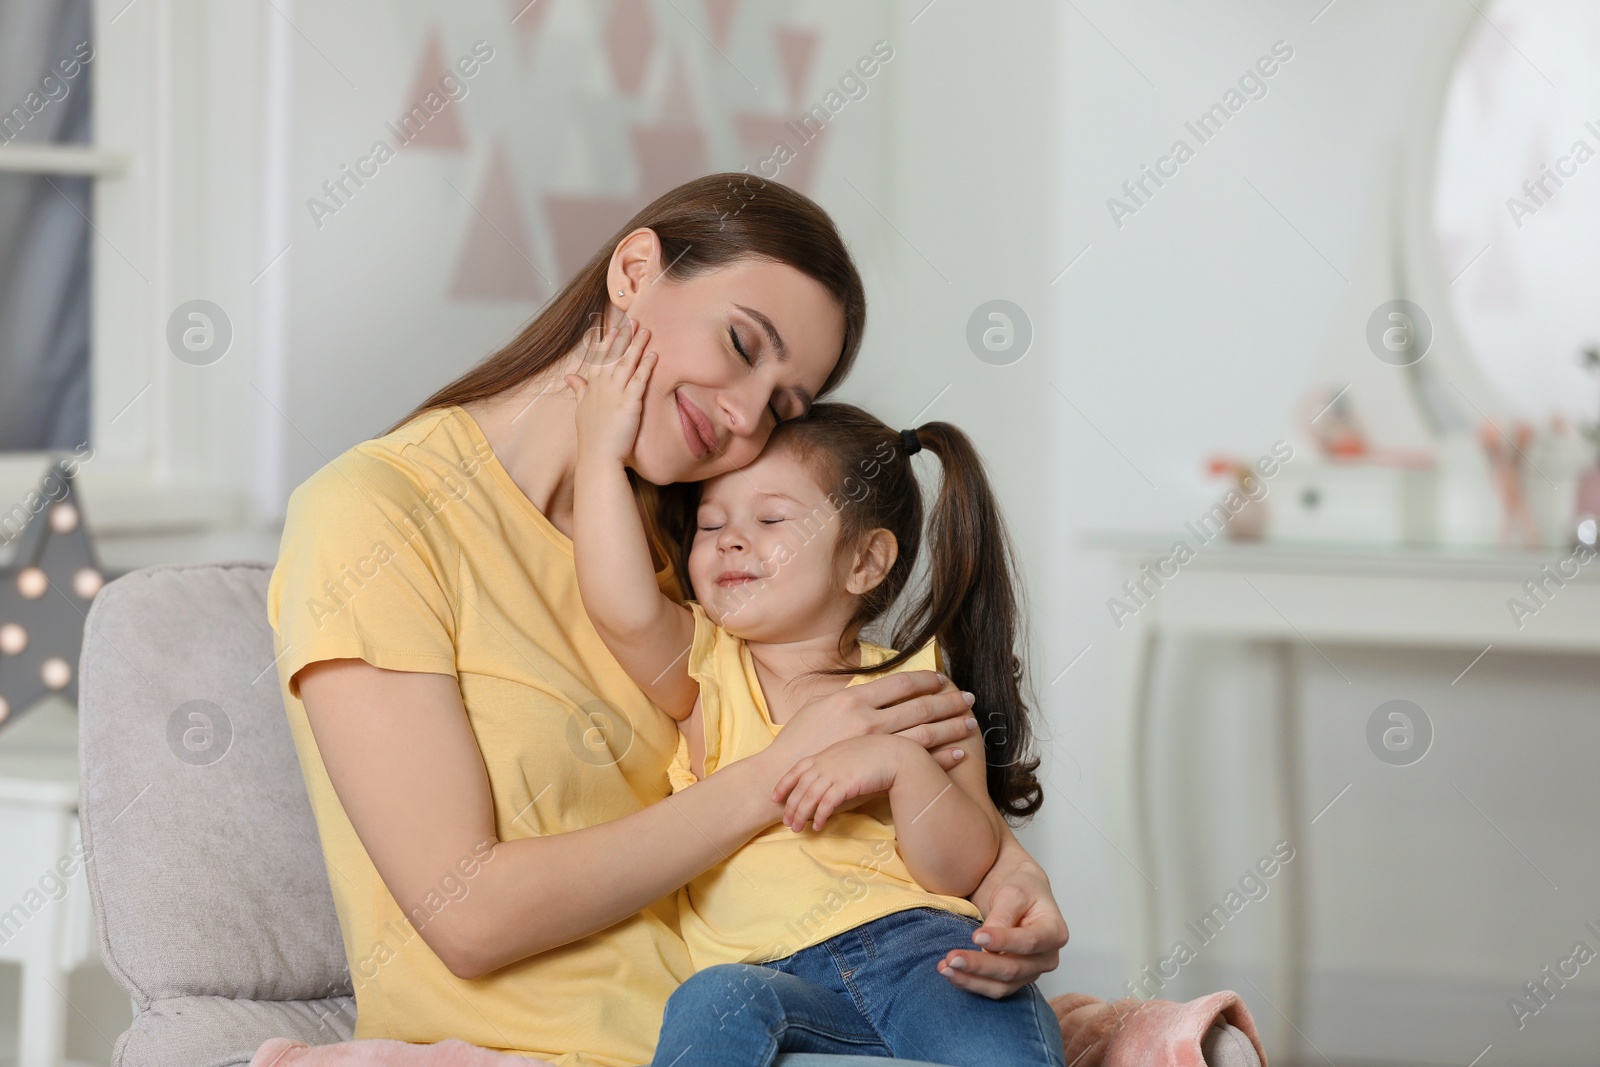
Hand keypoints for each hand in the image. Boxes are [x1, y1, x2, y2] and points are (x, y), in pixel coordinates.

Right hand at [565, 316, 655, 463]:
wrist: (598, 457)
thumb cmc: (591, 437)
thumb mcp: (581, 410)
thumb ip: (579, 390)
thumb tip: (569, 376)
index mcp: (591, 387)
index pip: (598, 358)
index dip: (606, 341)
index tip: (612, 325)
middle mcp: (602, 387)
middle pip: (613, 356)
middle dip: (623, 336)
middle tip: (632, 319)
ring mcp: (615, 394)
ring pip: (626, 363)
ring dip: (636, 345)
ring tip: (645, 330)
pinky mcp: (629, 404)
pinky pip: (639, 380)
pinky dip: (646, 366)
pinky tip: (653, 355)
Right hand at [754, 671, 976, 791]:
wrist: (781, 779)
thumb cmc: (797, 742)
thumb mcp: (819, 707)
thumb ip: (848, 697)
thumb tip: (871, 690)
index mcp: (853, 699)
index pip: (899, 683)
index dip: (925, 679)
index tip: (942, 679)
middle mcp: (867, 719)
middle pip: (919, 705)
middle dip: (948, 700)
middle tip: (969, 698)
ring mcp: (874, 746)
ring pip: (924, 732)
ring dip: (951, 726)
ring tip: (971, 723)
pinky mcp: (876, 770)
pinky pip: (917, 760)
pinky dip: (941, 754)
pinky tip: (958, 751)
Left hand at [773, 735, 946, 830]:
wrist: (898, 755)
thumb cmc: (878, 755)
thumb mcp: (851, 751)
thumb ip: (836, 761)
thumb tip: (826, 777)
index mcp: (827, 752)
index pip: (797, 768)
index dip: (784, 783)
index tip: (775, 796)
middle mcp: (827, 761)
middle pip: (801, 785)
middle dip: (791, 805)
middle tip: (786, 821)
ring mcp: (836, 771)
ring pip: (809, 795)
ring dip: (801, 814)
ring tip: (796, 828)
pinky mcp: (846, 783)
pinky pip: (827, 803)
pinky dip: (820, 816)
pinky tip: (818, 826)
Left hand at [937, 855, 1067, 997]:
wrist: (1017, 895)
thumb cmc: (1021, 888)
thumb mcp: (1013, 892)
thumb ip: (1002, 916)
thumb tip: (985, 945)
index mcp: (1054, 932)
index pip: (1030, 942)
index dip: (1003, 942)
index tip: (976, 936)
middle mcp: (1047, 957)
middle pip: (1013, 969)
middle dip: (980, 965)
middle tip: (952, 957)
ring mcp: (1031, 972)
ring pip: (1002, 985)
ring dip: (971, 980)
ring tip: (945, 968)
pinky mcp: (1014, 980)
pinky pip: (993, 988)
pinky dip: (970, 983)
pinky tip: (951, 974)